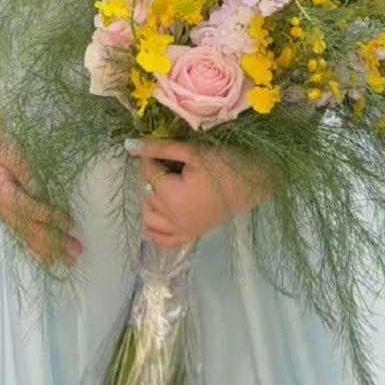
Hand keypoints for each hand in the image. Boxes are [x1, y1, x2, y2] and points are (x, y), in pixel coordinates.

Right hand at [0, 114, 82, 267]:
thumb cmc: (2, 148)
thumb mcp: (14, 154)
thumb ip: (27, 173)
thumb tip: (42, 193)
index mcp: (4, 193)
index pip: (30, 209)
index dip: (50, 217)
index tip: (70, 223)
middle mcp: (4, 210)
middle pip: (32, 230)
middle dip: (55, 242)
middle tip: (77, 250)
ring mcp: (7, 216)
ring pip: (28, 237)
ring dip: (50, 250)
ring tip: (69, 261)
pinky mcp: (10, 218)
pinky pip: (24, 237)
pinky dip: (38, 249)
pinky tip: (49, 259)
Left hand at [128, 137, 273, 248]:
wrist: (255, 181)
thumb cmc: (227, 163)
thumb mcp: (193, 151)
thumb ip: (160, 148)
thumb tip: (129, 145)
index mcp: (173, 198)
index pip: (148, 172)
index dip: (152, 155)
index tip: (163, 145)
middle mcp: (174, 219)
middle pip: (147, 192)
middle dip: (153, 174)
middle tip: (169, 159)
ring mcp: (183, 230)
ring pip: (150, 217)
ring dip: (151, 199)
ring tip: (166, 181)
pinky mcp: (193, 234)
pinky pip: (165, 240)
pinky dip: (156, 229)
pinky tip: (158, 214)